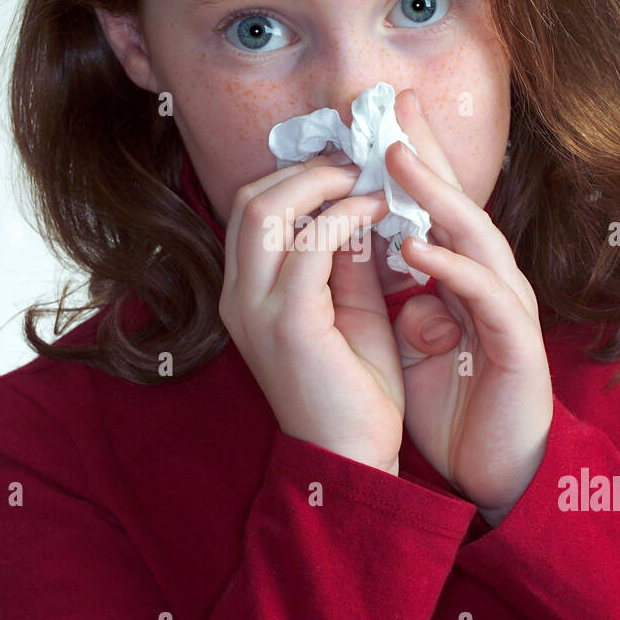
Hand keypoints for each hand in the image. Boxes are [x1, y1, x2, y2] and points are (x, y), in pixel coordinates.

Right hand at [218, 150, 404, 474]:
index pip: (252, 209)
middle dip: (309, 167)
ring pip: (269, 210)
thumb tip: (360, 202)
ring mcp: (256, 309)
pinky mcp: (288, 323)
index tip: (350, 161)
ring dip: (327, 182)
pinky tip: (381, 213)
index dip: (298, 174)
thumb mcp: (348, 307)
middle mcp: (238, 296)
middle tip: (362, 161)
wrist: (353, 458)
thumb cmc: (354, 390)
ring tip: (371, 180)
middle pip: (251, 198)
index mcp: (245, 292)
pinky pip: (310, 244)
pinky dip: (347, 215)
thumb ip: (346, 257)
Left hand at [386, 91, 552, 524]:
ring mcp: (506, 309)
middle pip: (458, 202)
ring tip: (397, 157)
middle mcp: (487, 282)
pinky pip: (484, 296)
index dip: (408, 162)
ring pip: (476, 236)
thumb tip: (371, 254)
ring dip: (435, 194)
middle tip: (394, 103)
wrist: (493, 473)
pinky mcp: (517, 345)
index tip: (372, 118)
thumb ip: (393, 294)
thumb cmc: (454, 407)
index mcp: (460, 280)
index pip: (432, 209)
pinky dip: (451, 268)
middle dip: (427, 151)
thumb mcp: (409, 340)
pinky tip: (417, 247)